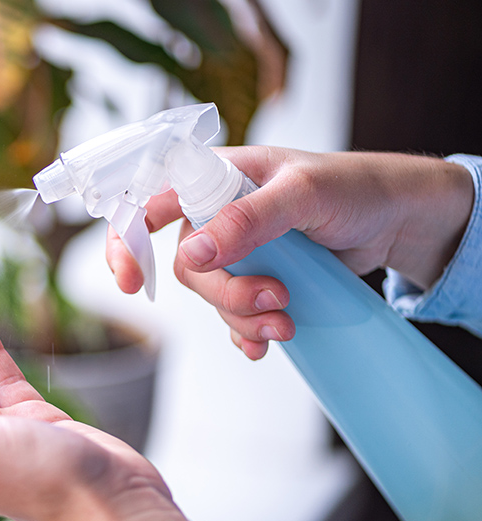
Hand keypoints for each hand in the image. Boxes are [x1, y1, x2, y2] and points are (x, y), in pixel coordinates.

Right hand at [107, 147, 473, 359]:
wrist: (396, 221)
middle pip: (185, 267)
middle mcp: (214, 213)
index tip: (130, 283)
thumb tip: (193, 253)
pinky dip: (248, 333)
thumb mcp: (303, 193)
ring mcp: (234, 249)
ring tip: (288, 319)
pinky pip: (231, 317)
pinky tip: (269, 340)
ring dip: (244, 316)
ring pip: (211, 296)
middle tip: (276, 298)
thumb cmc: (352, 187)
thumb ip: (248, 219)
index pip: (146, 203)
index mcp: (212, 177)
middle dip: (226, 294)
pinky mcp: (254, 278)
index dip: (126, 242)